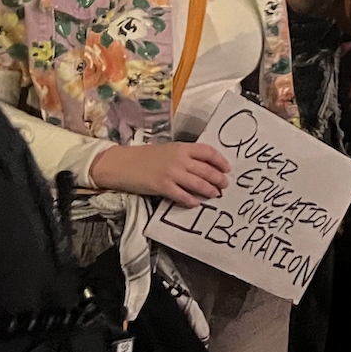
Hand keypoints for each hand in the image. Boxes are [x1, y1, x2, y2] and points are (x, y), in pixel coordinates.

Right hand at [89, 141, 230, 206]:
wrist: (122, 164)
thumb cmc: (145, 156)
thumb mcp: (168, 150)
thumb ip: (185, 155)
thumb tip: (203, 166)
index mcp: (182, 147)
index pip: (208, 152)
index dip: (220, 161)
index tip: (227, 168)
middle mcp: (180, 159)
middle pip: (206, 169)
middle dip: (218, 179)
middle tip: (224, 185)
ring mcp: (171, 173)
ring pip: (198, 183)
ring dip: (209, 190)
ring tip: (215, 195)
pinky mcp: (162, 187)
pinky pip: (182, 195)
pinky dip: (191, 200)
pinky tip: (195, 204)